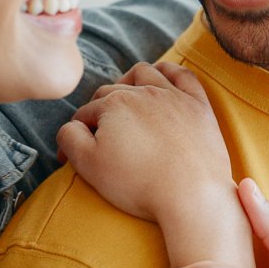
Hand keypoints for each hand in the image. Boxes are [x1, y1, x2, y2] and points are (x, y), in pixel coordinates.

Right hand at [58, 61, 252, 267]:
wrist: (191, 196)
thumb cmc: (139, 184)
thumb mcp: (89, 165)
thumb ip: (70, 138)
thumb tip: (71, 126)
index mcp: (113, 104)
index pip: (85, 114)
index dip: (76, 134)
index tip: (72, 157)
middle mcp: (143, 92)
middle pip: (111, 93)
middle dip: (99, 110)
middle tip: (98, 137)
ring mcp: (174, 96)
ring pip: (144, 74)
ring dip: (129, 81)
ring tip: (124, 97)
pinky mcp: (198, 105)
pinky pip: (182, 75)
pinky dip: (169, 72)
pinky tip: (162, 79)